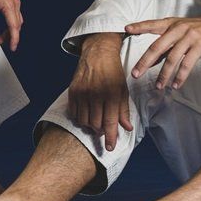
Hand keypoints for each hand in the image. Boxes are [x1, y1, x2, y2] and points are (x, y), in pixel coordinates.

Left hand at [0, 0, 23, 50]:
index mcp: (8, 4)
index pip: (14, 26)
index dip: (14, 38)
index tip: (13, 47)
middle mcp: (15, 2)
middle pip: (17, 25)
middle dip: (9, 36)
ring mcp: (14, 1)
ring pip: (17, 21)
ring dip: (10, 30)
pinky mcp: (12, 0)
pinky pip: (15, 15)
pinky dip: (10, 23)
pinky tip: (4, 27)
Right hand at [67, 33, 132, 150]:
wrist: (98, 52)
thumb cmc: (114, 71)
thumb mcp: (123, 89)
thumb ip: (124, 110)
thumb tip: (127, 128)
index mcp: (112, 94)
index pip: (110, 123)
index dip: (111, 138)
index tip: (110, 148)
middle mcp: (96, 94)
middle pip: (96, 125)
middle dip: (101, 131)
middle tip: (105, 130)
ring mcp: (82, 93)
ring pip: (84, 121)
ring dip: (91, 126)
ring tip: (96, 122)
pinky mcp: (73, 91)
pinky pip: (74, 113)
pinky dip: (81, 118)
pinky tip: (87, 114)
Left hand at [127, 13, 200, 89]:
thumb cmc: (200, 30)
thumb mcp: (181, 32)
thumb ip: (166, 45)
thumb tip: (149, 61)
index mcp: (171, 23)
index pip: (152, 24)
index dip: (139, 26)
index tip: (126, 29)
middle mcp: (179, 28)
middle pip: (158, 46)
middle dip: (145, 62)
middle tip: (136, 74)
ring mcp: (190, 37)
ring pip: (172, 58)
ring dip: (164, 74)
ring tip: (158, 86)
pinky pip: (187, 63)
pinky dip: (181, 76)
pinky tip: (176, 84)